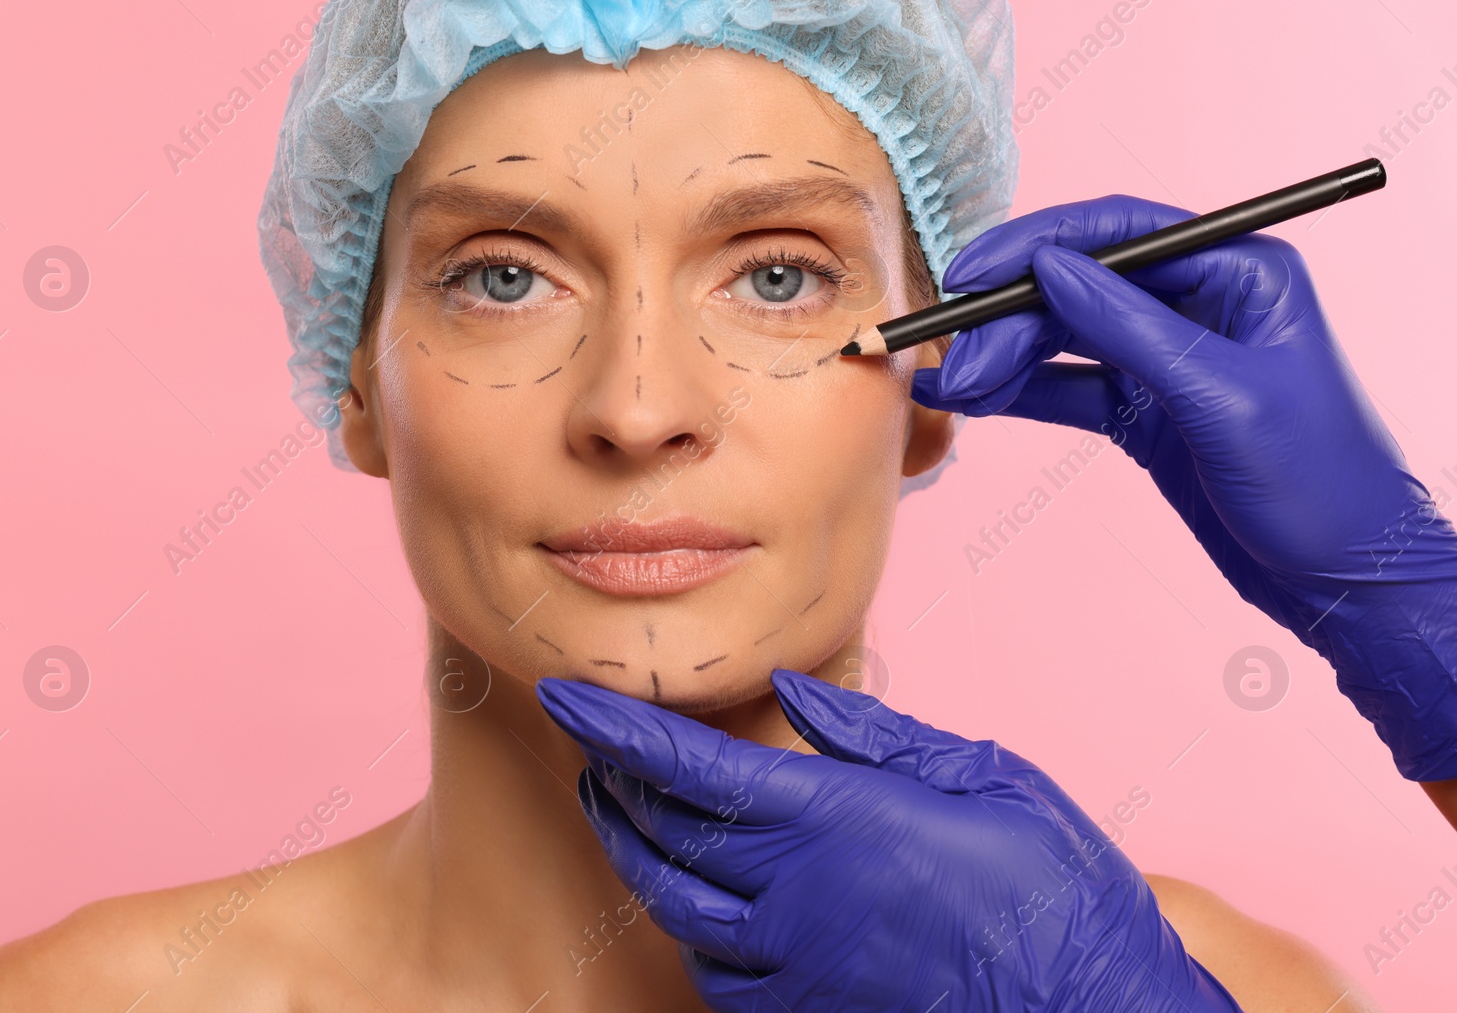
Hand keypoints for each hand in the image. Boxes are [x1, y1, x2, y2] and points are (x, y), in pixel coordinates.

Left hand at [536, 670, 1241, 1011]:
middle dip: (614, 788)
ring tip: (625, 817)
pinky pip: (718, 979)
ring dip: (636, 858)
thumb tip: (793, 690)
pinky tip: (699, 904)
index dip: (615, 729)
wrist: (1106, 1011)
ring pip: (675, 913)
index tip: (566, 696)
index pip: (688, 768)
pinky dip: (692, 931)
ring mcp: (799, 971)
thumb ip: (873, 735)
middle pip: (661, 839)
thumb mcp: (981, 775)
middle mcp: (797, 898)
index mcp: (835, 821)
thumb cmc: (1056, 885)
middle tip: (595, 750)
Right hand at [912, 194, 1456, 779]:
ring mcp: (1169, 358)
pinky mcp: (1146, 410)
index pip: (1120, 233)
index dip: (1036, 247)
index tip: (970, 275)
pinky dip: (1020, 392)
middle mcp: (1200, 302)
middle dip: (1011, 322)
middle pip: (1079, 287)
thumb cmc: (1320, 484)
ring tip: (954, 388)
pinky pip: (1068, 387)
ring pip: (1064, 336)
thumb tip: (1047, 269)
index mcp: (1240, 271)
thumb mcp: (1220, 398)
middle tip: (958, 364)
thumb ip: (1130, 328)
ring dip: (1005, 358)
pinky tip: (970, 400)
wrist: (1346, 582)